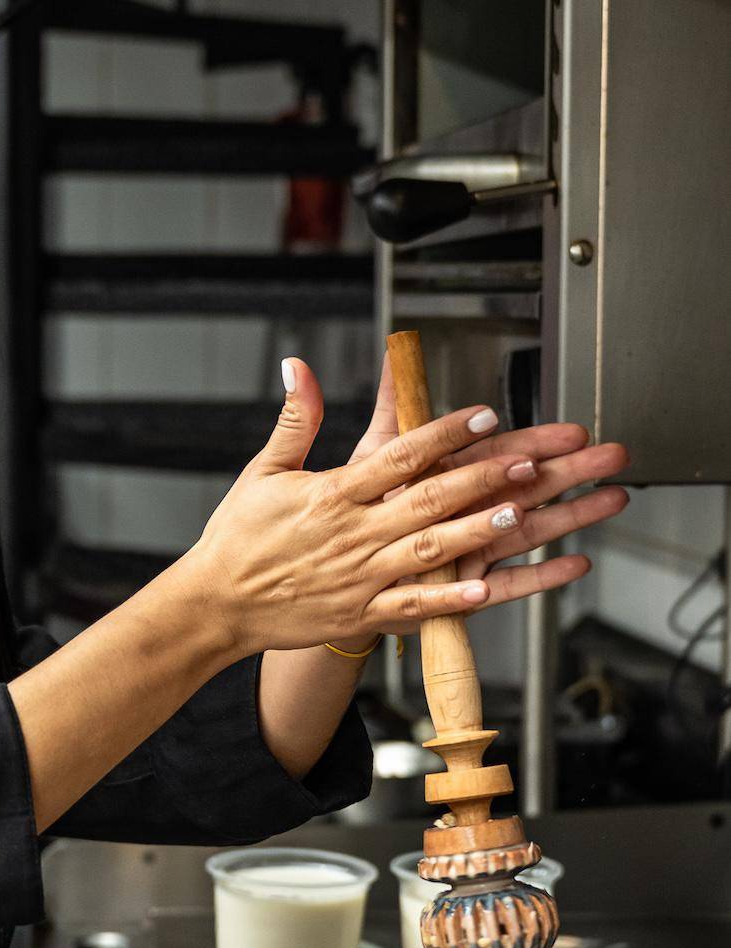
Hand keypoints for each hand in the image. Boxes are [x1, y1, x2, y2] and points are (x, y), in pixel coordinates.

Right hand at [185, 359, 627, 657]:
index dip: (444, 433)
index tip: (483, 413)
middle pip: (427, 500)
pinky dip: (449, 600)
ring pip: (428, 551)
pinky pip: (412, 607)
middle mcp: (351, 534)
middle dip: (481, 478)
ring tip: (519, 514)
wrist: (216, 606)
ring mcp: (359, 578)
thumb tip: (299, 366)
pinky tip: (486, 589)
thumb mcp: (263, 471)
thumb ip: (296, 419)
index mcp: (332, 494)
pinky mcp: (360, 614)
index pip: (398, 455)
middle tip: (527, 461)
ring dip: (476, 532)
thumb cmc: (239, 539)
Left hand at [349, 353, 629, 608]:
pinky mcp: (465, 590)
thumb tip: (397, 357)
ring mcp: (471, 549)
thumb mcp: (371, 456)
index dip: (536, 442)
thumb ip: (395, 409)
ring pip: (528, 530)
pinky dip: (541, 576)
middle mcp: (467, 510)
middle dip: (571, 471)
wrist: (335, 570)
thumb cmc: (354, 512)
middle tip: (610, 456)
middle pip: (526, 487)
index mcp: (450, 475)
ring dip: (572, 516)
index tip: (571, 432)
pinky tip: (576, 564)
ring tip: (612, 500)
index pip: (501, 453)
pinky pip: (507, 585)